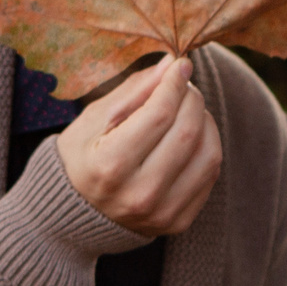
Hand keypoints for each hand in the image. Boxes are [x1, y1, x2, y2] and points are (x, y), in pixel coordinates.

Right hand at [59, 54, 222, 236]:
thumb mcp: (94, 119)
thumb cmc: (82, 157)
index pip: (159, 114)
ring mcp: (162, 212)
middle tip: (184, 85)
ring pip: (208, 154)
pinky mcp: (179, 222)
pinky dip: (208, 145)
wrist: (76, 213)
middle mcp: (139, 194)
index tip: (180, 65)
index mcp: (110, 165)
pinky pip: (210, 174)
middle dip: (192, 99)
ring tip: (189, 109)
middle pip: (187, 132)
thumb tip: (171, 64)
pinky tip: (192, 134)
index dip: (175, 84)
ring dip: (205, 121)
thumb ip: (134, 90)